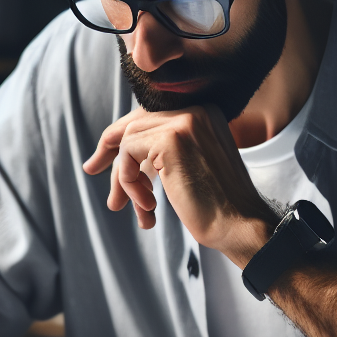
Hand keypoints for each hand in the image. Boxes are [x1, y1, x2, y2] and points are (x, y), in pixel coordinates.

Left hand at [83, 104, 276, 264]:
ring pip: (127, 140)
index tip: (101, 159)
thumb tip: (117, 150)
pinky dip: (129, 182)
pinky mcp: (171, 139)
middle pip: (135, 125)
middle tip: (95, 174)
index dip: (122, 136)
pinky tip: (149, 207)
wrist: (240, 226)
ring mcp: (184, 121)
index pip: (149, 116)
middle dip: (113, 154)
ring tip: (141, 209)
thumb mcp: (190, 167)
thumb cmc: (218, 208)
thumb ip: (162, 151)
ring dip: (125, 179)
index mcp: (205, 113)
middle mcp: (196, 109)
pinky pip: (127, 154)